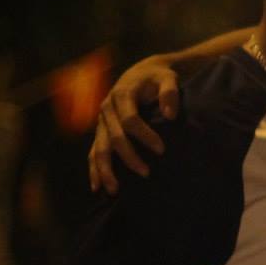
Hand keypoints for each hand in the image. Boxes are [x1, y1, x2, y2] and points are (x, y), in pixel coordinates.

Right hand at [88, 55, 181, 193]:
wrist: (141, 73)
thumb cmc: (157, 78)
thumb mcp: (168, 78)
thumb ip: (170, 92)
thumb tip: (171, 114)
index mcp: (122, 94)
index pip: (130, 120)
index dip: (145, 136)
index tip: (162, 150)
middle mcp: (107, 109)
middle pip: (114, 138)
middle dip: (129, 157)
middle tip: (147, 173)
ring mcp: (102, 121)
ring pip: (99, 148)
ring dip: (105, 170)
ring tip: (114, 190)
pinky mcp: (101, 130)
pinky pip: (94, 151)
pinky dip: (94, 169)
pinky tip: (97, 187)